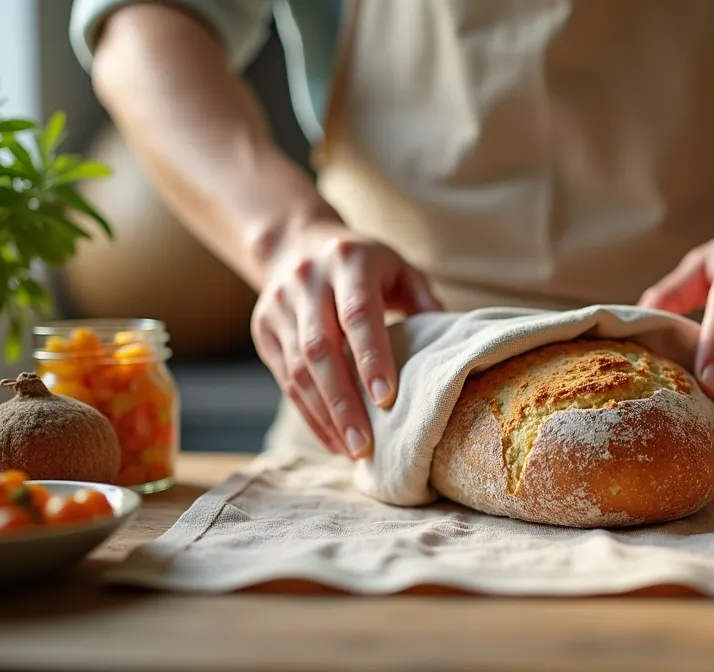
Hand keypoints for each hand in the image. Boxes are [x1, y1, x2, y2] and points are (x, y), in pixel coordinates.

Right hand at [251, 222, 441, 457]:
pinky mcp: (264, 330)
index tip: (386, 398)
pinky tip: (333, 439)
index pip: (357, 314)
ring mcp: (278, 306)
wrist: (296, 244)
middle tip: (366, 444)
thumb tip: (449, 349)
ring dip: (325, 415)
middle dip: (343, 401)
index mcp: (348, 260)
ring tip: (353, 450)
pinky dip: (309, 413)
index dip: (371, 357)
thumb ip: (425, 301)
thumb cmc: (365, 264)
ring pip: (297, 369)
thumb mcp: (400, 268)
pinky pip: (284, 379)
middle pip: (320, 349)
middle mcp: (306, 281)